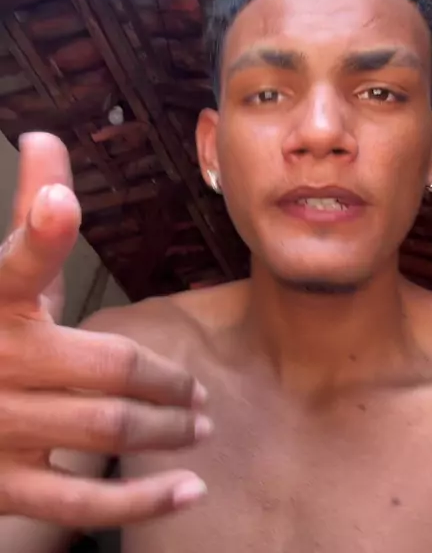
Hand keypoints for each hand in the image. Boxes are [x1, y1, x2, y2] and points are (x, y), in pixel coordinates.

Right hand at [0, 133, 210, 526]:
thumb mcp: (3, 280)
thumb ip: (31, 219)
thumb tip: (44, 139)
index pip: (18, 264)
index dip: (38, 231)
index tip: (59, 204)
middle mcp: (0, 362)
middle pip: (111, 369)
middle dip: (168, 381)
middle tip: (200, 389)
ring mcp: (0, 429)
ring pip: (107, 430)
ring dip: (166, 429)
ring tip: (199, 424)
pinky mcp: (3, 487)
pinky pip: (83, 503)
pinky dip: (144, 500)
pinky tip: (189, 488)